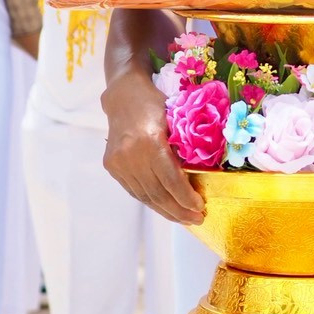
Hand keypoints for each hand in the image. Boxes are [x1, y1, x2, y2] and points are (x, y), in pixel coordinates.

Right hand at [101, 71, 203, 225]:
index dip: (186, 197)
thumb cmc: (156, 102)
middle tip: (197, 220)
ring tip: (183, 218)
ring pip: (145, 196)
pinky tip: (165, 207)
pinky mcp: (112, 166)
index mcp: (149, 142)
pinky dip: (151, 201)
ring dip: (165, 210)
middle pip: (157, 193)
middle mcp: (130, 156)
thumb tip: (199, 179)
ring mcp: (118, 163)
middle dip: (178, 210)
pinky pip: (134, 190)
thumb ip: (182, 149)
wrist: (124, 94)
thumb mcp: (175, 121)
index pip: (170, 180)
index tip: (200, 208)